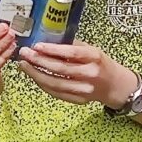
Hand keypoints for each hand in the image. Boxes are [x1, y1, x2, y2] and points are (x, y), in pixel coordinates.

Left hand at [19, 40, 137, 108]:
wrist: (116, 86)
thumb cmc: (100, 64)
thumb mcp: (91, 50)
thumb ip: (71, 46)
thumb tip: (46, 41)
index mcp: (94, 57)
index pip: (70, 53)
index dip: (52, 50)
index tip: (36, 46)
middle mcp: (90, 74)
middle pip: (60, 69)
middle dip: (38, 61)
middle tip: (24, 54)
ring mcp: (85, 89)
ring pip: (55, 83)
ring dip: (36, 74)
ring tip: (25, 65)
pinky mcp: (79, 100)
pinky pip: (56, 93)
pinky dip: (43, 84)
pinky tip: (34, 76)